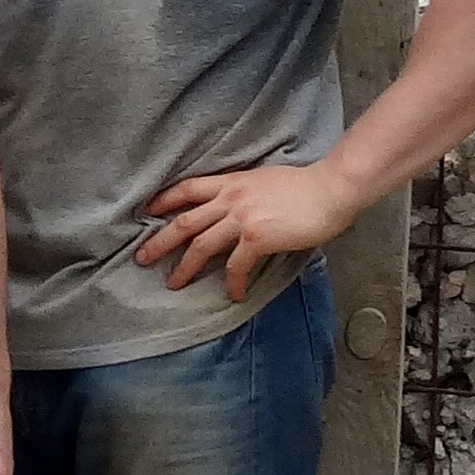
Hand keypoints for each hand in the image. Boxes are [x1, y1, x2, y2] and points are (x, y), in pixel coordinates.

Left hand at [136, 161, 359, 298]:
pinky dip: (231, 282)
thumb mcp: (265, 179)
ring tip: (173, 283)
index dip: (164, 200)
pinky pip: (235, 265)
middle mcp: (230, 199)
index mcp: (232, 182)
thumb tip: (238, 207)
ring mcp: (241, 218)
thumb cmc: (307, 184)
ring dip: (184, 268)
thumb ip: (245, 192)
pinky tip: (232, 294)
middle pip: (184, 222)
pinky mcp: (257, 237)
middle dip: (159, 242)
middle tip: (141, 258)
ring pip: (200, 246)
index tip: (147, 211)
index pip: (188, 189)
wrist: (332, 188)